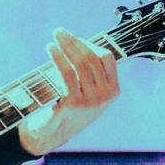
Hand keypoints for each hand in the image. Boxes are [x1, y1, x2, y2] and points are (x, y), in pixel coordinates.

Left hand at [18, 27, 119, 155]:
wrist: (53, 134)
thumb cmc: (68, 107)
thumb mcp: (87, 90)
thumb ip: (88, 71)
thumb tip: (78, 41)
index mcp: (113, 90)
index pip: (107, 58)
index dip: (90, 44)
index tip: (74, 38)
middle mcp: (106, 96)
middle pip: (92, 58)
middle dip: (74, 41)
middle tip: (59, 31)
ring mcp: (91, 100)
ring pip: (80, 63)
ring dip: (66, 45)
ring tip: (55, 35)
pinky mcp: (75, 103)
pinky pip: (67, 73)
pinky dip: (58, 57)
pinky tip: (51, 48)